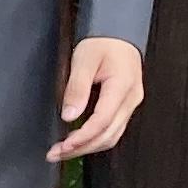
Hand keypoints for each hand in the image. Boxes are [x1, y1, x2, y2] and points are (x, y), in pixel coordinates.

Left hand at [51, 36, 145, 163]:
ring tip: (63, 151)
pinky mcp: (125, 106)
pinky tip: (78, 141)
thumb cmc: (102, 42)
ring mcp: (130, 104)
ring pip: (111, 136)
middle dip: (81, 148)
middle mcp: (131, 99)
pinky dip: (94, 139)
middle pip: (108, 135)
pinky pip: (112, 129)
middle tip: (57, 153)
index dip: (83, 137)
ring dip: (87, 147)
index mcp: (122, 86)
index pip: (103, 121)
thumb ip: (77, 88)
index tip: (65, 145)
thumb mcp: (84, 59)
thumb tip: (69, 116)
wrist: (117, 33)